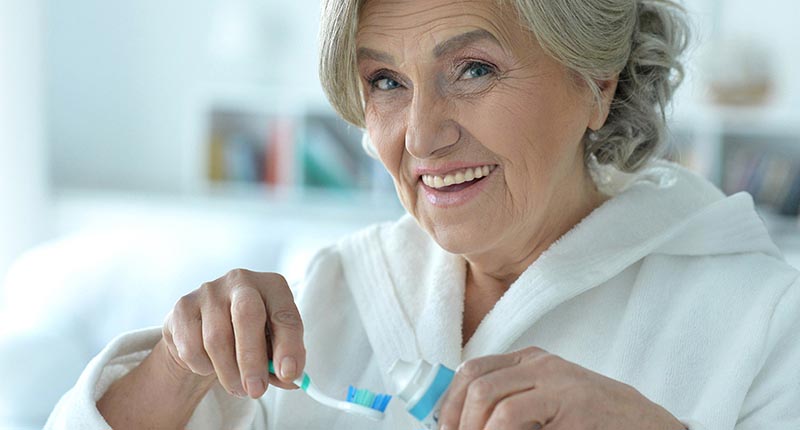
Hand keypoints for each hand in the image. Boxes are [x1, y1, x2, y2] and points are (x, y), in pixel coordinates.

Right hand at [161, 269, 305, 398]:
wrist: (205, 329)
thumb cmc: (248, 336)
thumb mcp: (271, 345)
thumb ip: (282, 362)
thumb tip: (290, 379)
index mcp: (272, 287)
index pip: (285, 315)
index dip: (289, 345)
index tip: (289, 374)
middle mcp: (242, 281)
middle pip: (247, 316)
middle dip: (252, 359)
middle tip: (256, 390)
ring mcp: (210, 291)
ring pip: (217, 339)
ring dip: (229, 373)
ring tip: (237, 387)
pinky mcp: (183, 306)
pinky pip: (191, 347)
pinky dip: (203, 367)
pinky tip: (210, 364)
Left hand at [437, 346, 685, 429]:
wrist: (647, 425)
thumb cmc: (594, 422)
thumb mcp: (546, 407)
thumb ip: (512, 407)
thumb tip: (463, 423)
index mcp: (530, 361)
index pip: (472, 370)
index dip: (448, 401)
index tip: (442, 427)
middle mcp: (540, 364)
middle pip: (476, 382)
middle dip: (456, 419)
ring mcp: (556, 381)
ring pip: (491, 399)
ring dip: (474, 429)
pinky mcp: (570, 403)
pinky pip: (513, 416)